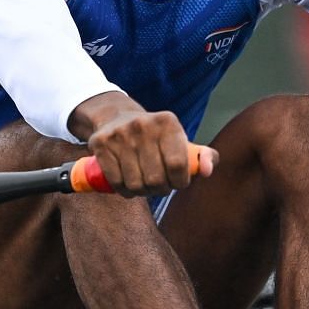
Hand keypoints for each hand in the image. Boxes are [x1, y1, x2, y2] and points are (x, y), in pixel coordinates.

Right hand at [69, 91, 217, 195]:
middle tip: (159, 186)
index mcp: (168, 122)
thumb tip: (208, 171)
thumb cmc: (156, 136)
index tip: (177, 183)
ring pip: (135, 184)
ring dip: (142, 192)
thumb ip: (202, 156)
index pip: (178, 164)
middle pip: (156, 179)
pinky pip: (116, 182)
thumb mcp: (179, 139)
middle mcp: (143, 125)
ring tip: (144, 185)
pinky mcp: (100, 144)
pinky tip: (128, 186)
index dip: (180, 182)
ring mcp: (120, 134)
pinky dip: (124, 191)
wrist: (116, 117)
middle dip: (160, 189)